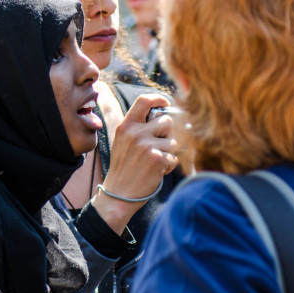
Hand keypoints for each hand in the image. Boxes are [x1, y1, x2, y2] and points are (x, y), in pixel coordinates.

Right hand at [93, 94, 178, 229]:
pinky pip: (174, 157)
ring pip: (173, 140)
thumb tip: (163, 114)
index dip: (159, 99)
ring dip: (169, 152)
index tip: (166, 104)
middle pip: (166, 121)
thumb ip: (138, 127)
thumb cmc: (123, 167)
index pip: (144, 100)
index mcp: (126, 126)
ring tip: (156, 161)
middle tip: (160, 146)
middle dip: (168, 134)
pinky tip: (156, 171)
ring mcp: (147, 145)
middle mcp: (136, 133)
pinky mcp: (158, 159)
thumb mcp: (122, 141)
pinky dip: (169, 165)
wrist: (119, 193)